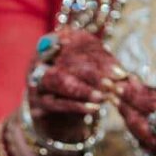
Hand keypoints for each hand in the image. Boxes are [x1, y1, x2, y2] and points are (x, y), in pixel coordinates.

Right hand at [26, 27, 120, 142]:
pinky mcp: (35, 103)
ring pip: (58, 81)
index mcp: (54, 40)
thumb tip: (120, 74)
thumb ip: (103, 65)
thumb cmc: (79, 82)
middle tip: (113, 85)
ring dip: (84, 90)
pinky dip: (77, 106)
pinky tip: (94, 108)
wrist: (60, 114)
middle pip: (65, 61)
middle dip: (93, 74)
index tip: (120, 72)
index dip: (100, 58)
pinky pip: (56, 103)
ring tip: (104, 97)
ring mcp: (35, 81)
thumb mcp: (92, 67)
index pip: (77, 43)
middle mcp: (40, 58)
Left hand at [117, 80, 155, 155]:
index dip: (133, 98)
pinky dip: (144, 135)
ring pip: (146, 141)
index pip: (153, 109)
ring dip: (132, 124)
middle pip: (145, 129)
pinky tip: (138, 122)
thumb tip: (129, 83)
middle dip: (127, 112)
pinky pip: (154, 150)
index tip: (119, 86)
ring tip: (124, 106)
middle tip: (115, 96)